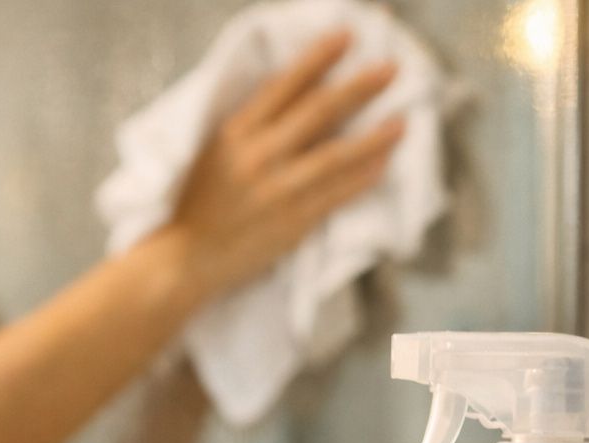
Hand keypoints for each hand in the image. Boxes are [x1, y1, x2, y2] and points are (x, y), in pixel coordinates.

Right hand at [163, 31, 405, 301]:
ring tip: (402, 121)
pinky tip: (383, 164)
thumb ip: (252, 126)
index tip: (347, 36)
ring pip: (336, 154)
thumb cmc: (198, 204)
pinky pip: (337, 195)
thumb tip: (298, 97)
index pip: (285, 85)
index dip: (319, 58)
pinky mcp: (292, 223)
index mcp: (235, 133)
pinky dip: (363, 177)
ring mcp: (277, 191)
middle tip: (391, 69)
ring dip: (374, 136)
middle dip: (360, 87)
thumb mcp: (215, 152)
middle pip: (319, 111)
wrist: (186, 258)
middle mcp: (258, 157)